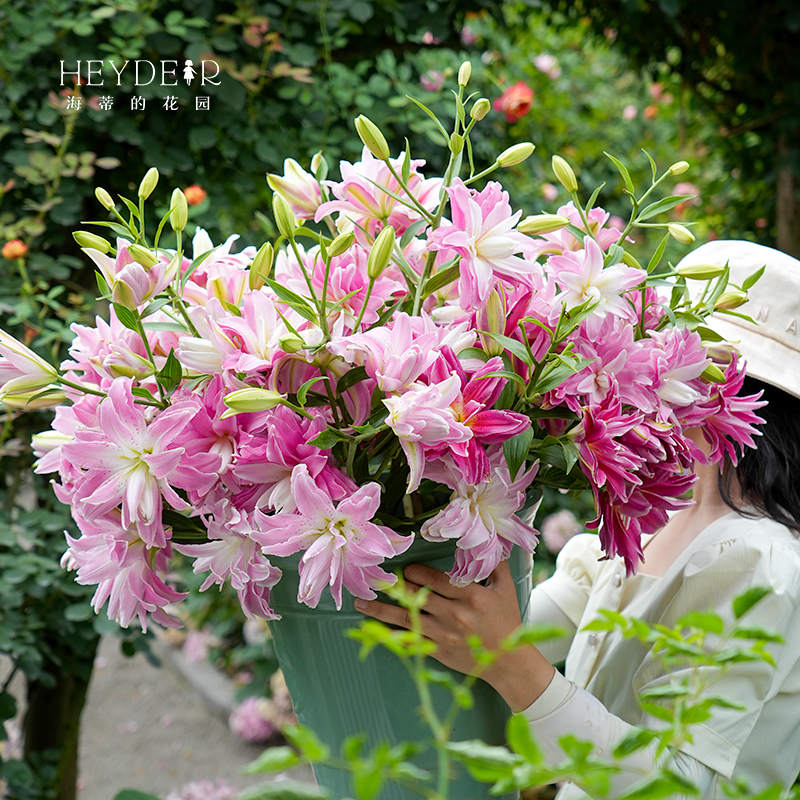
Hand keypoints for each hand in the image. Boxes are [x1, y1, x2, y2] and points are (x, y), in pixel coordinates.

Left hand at [354, 560, 554, 711]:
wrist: (510, 663)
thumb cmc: (507, 622)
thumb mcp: (505, 589)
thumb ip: (494, 563)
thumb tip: (485, 538)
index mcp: (470, 596)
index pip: (435, 579)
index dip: (416, 573)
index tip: (407, 569)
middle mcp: (454, 615)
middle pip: (416, 596)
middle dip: (394, 586)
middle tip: (377, 578)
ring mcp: (444, 635)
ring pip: (405, 619)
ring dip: (380, 609)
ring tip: (361, 601)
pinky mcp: (438, 651)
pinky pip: (409, 641)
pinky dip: (390, 634)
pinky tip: (373, 628)